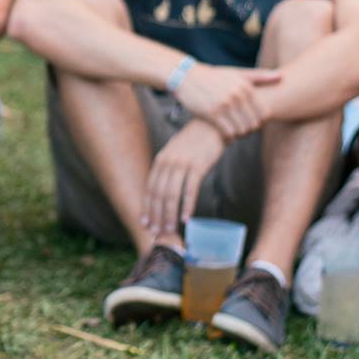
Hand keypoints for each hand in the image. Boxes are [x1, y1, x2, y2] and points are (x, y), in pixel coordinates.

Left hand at [143, 120, 225, 238]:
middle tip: (157, 232)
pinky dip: (187, 206)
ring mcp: (181, 164)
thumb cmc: (195, 142)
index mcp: (160, 161)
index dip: (147, 208)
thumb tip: (163, 191)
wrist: (212, 125)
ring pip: (171, 195)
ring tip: (170, 230)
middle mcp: (167, 163)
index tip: (146, 224)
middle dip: (156, 216)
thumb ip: (168, 169)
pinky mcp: (197, 167)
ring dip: (169, 215)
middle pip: (158, 195)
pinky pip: (189, 190)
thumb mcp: (175, 153)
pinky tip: (186, 218)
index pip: (149, 189)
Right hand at [172, 63, 276, 140]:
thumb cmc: (214, 76)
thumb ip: (260, 76)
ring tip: (233, 130)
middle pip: (254, 124)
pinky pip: (228, 133)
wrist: (186, 77)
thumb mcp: (237, 73)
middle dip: (250, 129)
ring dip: (239, 134)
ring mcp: (224, 105)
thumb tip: (283, 77)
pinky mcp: (212, 114)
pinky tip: (225, 133)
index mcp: (246, 87)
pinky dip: (229, 137)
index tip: (251, 120)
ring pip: (242, 130)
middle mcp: (237, 96)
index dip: (260, 121)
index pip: (264, 114)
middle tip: (241, 128)